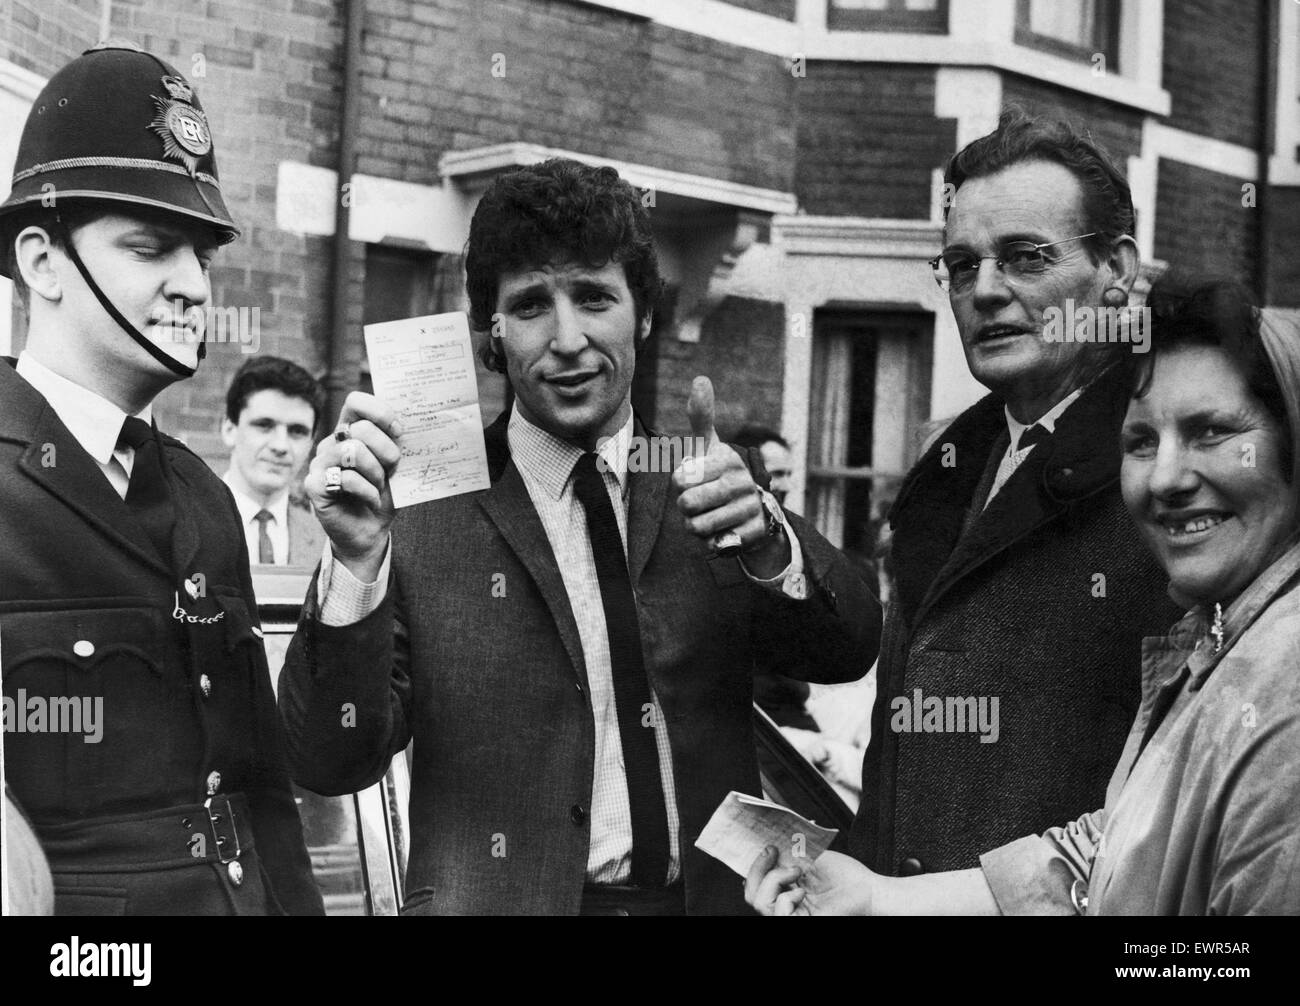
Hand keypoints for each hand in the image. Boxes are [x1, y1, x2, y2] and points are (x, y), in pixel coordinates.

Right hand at [304, 391, 401, 579]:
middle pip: (361, 429)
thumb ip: (394, 441)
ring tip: (378, 487)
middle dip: (387, 453)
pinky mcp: (314, 485)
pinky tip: (370, 500)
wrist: (372, 530)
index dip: (380, 413)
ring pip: (353, 452)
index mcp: (350, 430)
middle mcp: (332, 442)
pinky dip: (368, 492)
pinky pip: (347, 479)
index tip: (399, 432)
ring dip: (377, 474)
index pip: (356, 402)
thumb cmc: (384, 494)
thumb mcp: (395, 464)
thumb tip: (403, 425)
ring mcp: (320, 462)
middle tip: (389, 472)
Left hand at [672, 375, 788, 574]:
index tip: (692, 480)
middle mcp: (742, 482)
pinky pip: (714, 545)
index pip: (680, 478)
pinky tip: (722, 532)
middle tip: (698, 502)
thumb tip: (700, 379)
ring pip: (698, 526)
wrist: (755, 511)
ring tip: (709, 516)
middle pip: (688, 504)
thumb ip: (701, 417)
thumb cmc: (720, 474)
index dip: (679, 484)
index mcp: (727, 459)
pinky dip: (711, 542)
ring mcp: (750, 508)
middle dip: (685, 508)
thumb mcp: (709, 447)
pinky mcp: (753, 534)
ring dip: (696, 525)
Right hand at [745, 847, 878, 915]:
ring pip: (759, 903)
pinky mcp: (800, 923)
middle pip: (751, 895)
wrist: (869, 891)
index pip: (756, 883)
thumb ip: (789, 851)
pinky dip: (786, 900)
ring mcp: (792, 916)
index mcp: (786, 887)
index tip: (766, 847)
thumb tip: (770, 836)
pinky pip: (778, 915)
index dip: (752, 867)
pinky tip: (801, 893)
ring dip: (774, 880)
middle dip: (757, 870)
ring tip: (796, 872)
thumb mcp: (811, 856)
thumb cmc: (847, 877)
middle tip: (772, 852)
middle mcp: (786, 904)